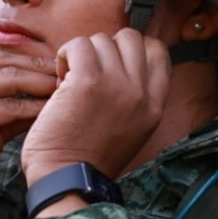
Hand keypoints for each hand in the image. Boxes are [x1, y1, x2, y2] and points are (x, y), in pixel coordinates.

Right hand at [0, 52, 55, 218]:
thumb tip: (34, 103)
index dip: (20, 60)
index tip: (46, 66)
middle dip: (34, 64)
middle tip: (62, 70)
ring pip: (8, 78)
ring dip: (39, 81)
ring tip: (63, 87)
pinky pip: (10, 106)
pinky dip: (34, 107)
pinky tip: (52, 111)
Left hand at [21, 29, 171, 183]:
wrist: (68, 180)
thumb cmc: (87, 159)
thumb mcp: (130, 129)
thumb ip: (132, 97)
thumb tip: (116, 64)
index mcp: (154, 105)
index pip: (158, 52)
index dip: (130, 50)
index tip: (109, 66)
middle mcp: (141, 93)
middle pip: (131, 39)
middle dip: (104, 49)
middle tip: (87, 73)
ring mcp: (117, 85)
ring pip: (101, 39)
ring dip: (80, 55)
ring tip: (69, 81)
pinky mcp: (87, 82)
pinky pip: (78, 45)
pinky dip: (64, 55)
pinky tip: (59, 78)